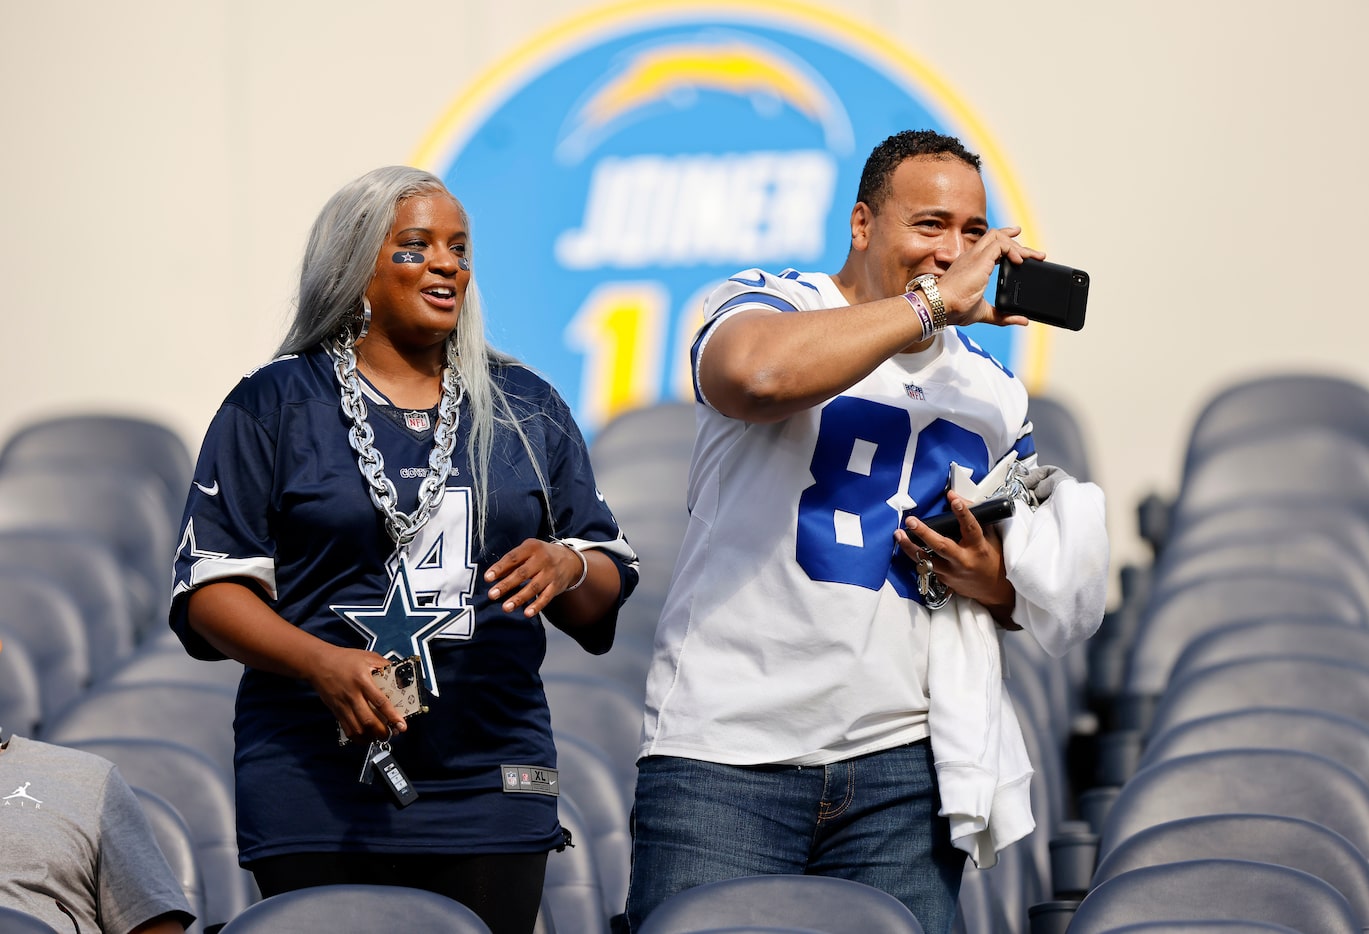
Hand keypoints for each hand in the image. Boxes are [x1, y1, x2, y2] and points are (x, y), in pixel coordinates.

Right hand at [306, 644, 406, 742]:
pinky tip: (366, 736)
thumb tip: (400, 674)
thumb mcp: (368, 656)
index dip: (392, 715)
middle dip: (382, 731)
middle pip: (368, 720)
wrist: (318, 663)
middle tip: (393, 733)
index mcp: (362, 680)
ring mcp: (343, 705)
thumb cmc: (343, 659)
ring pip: (357, 728)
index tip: (401, 724)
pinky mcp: (336, 711)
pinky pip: (347, 729)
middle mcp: (352, 695)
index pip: (380, 702)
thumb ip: (385, 665)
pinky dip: (357, 737)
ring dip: (371, 736)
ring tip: (381, 736)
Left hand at [486, 538, 584, 617]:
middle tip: (492, 595)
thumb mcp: (528, 551)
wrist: (570, 560)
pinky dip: (537, 606)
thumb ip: (512, 562)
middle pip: (522, 573)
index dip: (499, 568)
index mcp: (532, 547)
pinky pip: (546, 597)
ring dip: (519, 598)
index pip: (513, 558)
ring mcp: (550, 573)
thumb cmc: (541, 555)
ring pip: (533, 587)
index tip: (487, 578)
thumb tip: (493, 576)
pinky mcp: (556, 586)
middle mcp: (542, 559)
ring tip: (506, 607)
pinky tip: (527, 613)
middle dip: (506, 585)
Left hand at [895, 490, 1019, 626]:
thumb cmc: (993, 560)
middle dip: (924, 533)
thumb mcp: (990, 538)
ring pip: (927, 560)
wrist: (993, 590)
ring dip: (910, 546)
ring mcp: (951, 572)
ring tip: (899, 533)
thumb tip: (959, 499)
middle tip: (911, 521)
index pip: (970, 528)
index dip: (963, 513)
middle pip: (941, 546)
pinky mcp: (943, 579)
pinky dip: (915, 556)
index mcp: (978, 548)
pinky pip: (926, 567)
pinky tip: (905, 546)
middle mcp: (963, 561)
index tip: (954, 500)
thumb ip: (976, 518)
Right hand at [933, 226, 1045, 328]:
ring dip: (1017, 245)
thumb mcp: (984, 313)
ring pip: (998, 236)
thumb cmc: (954, 310)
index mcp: (971, 266)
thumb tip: (1021, 320)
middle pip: (995, 236)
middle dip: (1016, 241)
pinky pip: (1000, 244)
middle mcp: (972, 257)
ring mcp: (975, 256)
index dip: (1006, 242)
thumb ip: (1002, 315)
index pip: (989, 246)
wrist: (941, 307)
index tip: (1020, 242)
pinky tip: (1019, 262)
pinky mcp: (979, 258)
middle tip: (1035, 255)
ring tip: (1030, 258)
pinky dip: (1012, 250)